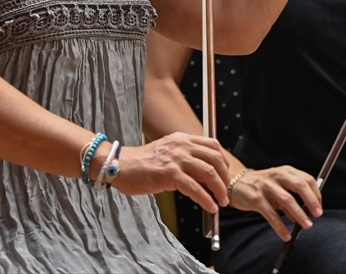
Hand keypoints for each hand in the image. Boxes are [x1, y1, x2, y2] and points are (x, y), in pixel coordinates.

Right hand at [110, 132, 229, 213]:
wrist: (120, 165)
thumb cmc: (142, 163)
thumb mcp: (168, 154)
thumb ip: (185, 159)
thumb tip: (205, 178)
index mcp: (182, 139)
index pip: (213, 146)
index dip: (223, 162)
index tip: (225, 176)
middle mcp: (182, 145)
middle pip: (215, 159)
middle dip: (224, 178)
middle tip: (225, 192)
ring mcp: (176, 159)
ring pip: (209, 173)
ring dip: (219, 190)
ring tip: (221, 202)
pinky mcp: (169, 174)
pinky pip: (195, 189)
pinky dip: (206, 200)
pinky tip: (210, 207)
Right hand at [228, 165, 322, 240]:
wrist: (236, 184)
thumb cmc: (262, 186)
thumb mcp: (279, 187)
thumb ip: (291, 198)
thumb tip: (305, 215)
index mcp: (286, 171)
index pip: (307, 179)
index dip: (316, 194)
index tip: (319, 208)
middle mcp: (277, 175)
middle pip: (299, 185)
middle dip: (311, 201)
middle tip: (318, 215)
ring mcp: (266, 186)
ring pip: (287, 199)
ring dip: (299, 214)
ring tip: (307, 225)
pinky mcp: (256, 198)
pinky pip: (271, 214)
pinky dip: (280, 227)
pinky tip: (286, 235)